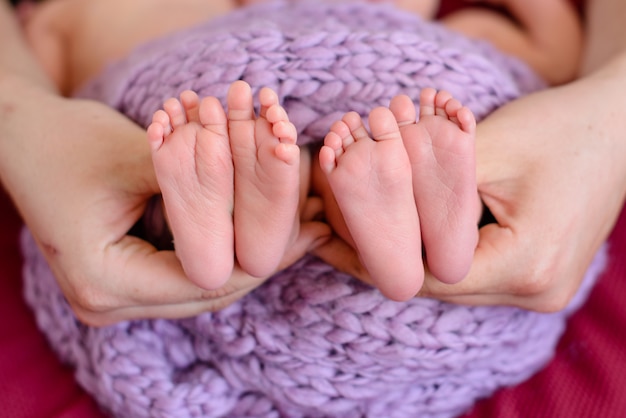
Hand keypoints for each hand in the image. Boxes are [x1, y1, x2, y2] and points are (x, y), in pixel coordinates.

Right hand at [2, 84, 327, 325]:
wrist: (24, 141)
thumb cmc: (72, 141)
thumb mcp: (140, 156)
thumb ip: (203, 184)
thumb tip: (279, 196)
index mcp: (104, 280)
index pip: (204, 280)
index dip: (258, 256)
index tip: (305, 230)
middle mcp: (107, 303)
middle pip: (207, 293)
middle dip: (262, 260)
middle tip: (314, 231)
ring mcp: (114, 299)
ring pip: (202, 289)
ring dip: (247, 257)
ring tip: (301, 231)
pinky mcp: (125, 282)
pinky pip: (187, 275)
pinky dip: (223, 252)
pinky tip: (261, 231)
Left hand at [313, 67, 625, 311]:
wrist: (619, 129)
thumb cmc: (558, 129)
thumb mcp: (486, 149)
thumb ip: (426, 186)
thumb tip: (363, 204)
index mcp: (525, 265)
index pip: (428, 276)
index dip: (375, 258)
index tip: (333, 239)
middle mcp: (535, 292)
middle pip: (439, 286)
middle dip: (388, 259)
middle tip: (337, 237)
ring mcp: (540, 291)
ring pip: (453, 284)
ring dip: (412, 257)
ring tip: (364, 232)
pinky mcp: (537, 277)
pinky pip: (473, 274)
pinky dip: (439, 252)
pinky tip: (411, 231)